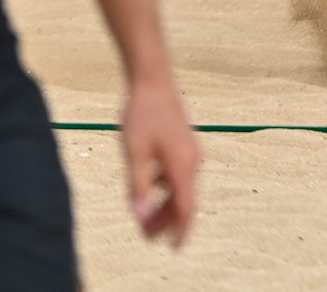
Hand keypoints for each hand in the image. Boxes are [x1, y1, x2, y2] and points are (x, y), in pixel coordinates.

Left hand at [120, 72, 197, 246]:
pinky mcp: (183, 141)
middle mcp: (191, 159)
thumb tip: (139, 217)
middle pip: (183, 199)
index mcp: (182, 165)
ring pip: (180, 186)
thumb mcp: (135, 153)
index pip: (186, 208)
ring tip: (144, 215)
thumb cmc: (142, 114)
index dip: (181, 230)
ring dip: (164, 203)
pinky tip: (149, 185)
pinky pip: (178, 172)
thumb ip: (138, 186)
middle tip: (147, 236)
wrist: (152, 78)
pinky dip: (165, 186)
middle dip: (166, 220)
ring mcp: (189, 149)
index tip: (175, 248)